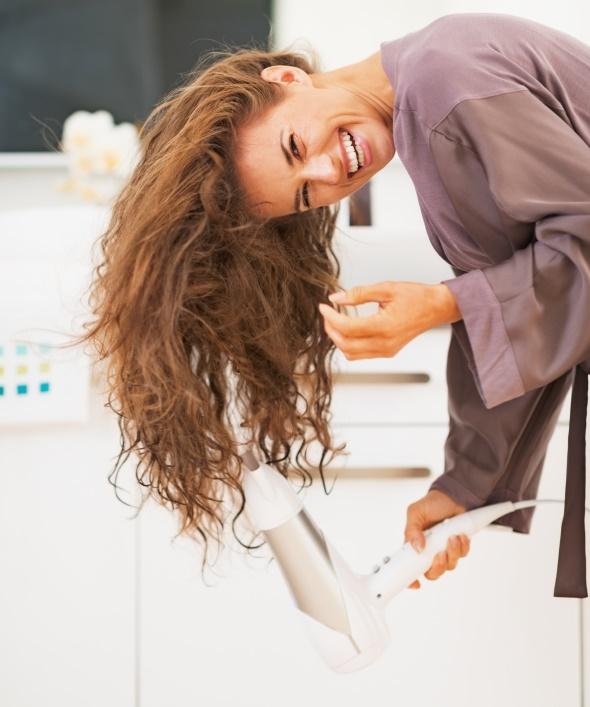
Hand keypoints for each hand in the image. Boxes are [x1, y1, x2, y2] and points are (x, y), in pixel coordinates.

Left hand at [319, 281, 460, 360]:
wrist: (436, 308)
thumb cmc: (416, 296)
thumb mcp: (386, 288)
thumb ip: (359, 294)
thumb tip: (336, 298)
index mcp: (385, 327)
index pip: (347, 328)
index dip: (330, 317)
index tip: (324, 306)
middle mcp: (385, 343)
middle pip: (345, 344)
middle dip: (331, 329)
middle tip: (327, 314)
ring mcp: (386, 351)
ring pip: (351, 354)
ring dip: (338, 339)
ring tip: (335, 321)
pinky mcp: (387, 353)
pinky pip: (360, 355)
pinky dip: (349, 344)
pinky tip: (348, 329)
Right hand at [404, 489, 470, 589]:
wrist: (453, 496)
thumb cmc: (431, 504)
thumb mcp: (415, 513)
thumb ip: (411, 530)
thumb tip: (417, 548)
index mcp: (413, 545)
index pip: (409, 568)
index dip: (410, 580)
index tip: (416, 584)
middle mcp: (428, 551)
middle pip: (432, 573)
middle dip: (437, 567)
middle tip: (440, 553)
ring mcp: (443, 550)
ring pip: (448, 566)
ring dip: (452, 553)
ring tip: (453, 537)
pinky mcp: (457, 547)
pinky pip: (461, 556)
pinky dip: (462, 547)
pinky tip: (460, 535)